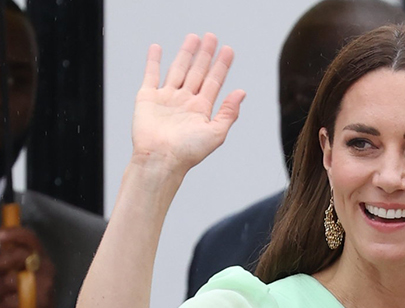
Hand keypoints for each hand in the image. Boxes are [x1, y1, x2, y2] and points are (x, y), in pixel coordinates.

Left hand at [0, 227, 55, 307]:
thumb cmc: (25, 303)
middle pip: (17, 255)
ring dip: (0, 291)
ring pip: (10, 280)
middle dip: (0, 264)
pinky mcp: (40, 303)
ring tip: (2, 300)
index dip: (14, 233)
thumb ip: (9, 265)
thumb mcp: (18, 278)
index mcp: (40, 261)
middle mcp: (46, 270)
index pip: (29, 238)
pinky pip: (12, 300)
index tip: (0, 236)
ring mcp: (45, 286)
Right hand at [131, 35, 244, 176]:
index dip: (221, 66)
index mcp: (200, 111)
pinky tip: (157, 48)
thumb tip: (242, 92)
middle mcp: (184, 103)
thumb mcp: (215, 134)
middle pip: (197, 72)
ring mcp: (166, 99)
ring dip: (185, 53)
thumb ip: (228, 113)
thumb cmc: (187, 153)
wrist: (160, 159)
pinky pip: (151, 75)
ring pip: (178, 69)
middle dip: (205, 55)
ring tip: (193, 38)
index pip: (214, 82)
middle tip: (211, 37)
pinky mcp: (147, 98)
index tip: (228, 50)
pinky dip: (153, 61)